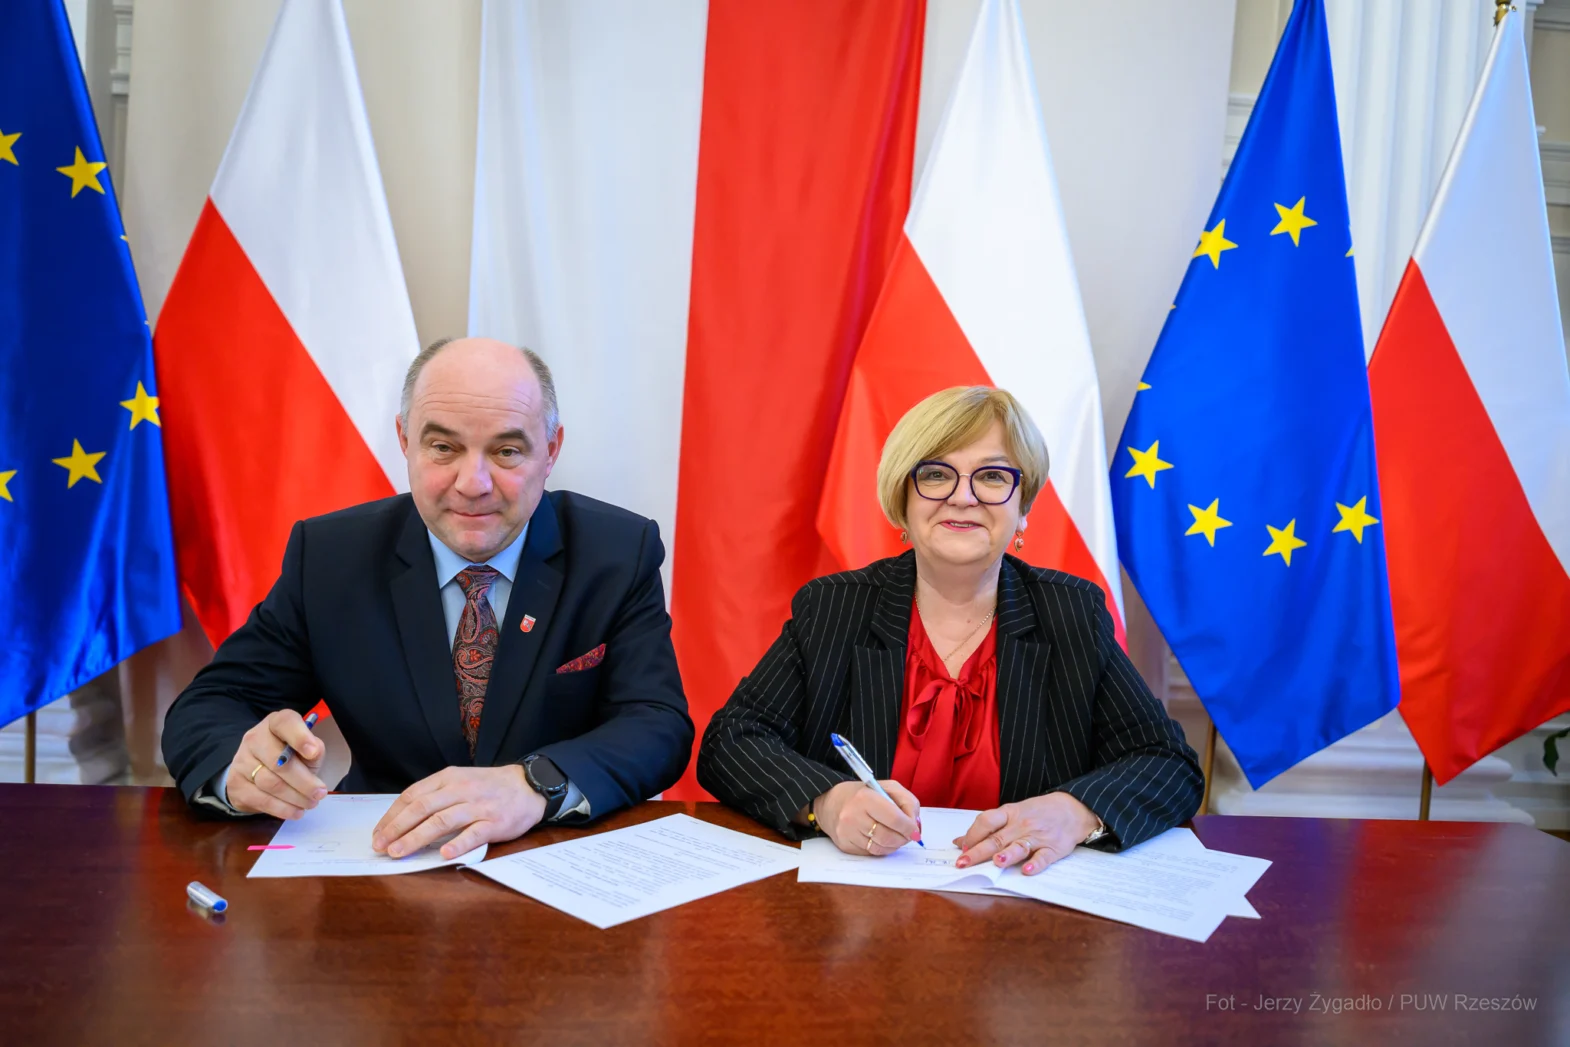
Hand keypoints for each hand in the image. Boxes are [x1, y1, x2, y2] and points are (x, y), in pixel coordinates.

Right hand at [225, 710, 327, 818]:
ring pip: (270, 783)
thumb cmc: (290, 756)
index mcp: (275, 723)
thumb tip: (314, 752)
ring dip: (295, 797)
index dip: (300, 737)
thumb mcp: (306, 749)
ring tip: (311, 803)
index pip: (285, 723)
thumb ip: (314, 749)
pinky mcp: (236, 785)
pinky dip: (282, 808)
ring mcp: (241, 761)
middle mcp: (255, 738)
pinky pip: (261, 800)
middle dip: (304, 781)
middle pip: (279, 761)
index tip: (313, 752)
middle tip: (320, 793)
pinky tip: (296, 811)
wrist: (257, 772)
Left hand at [371, 765, 545, 859]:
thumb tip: (404, 819)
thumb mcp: (460, 781)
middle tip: (381, 846)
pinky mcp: (494, 823)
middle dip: (397, 828)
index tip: (379, 832)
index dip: (392, 815)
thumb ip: (436, 796)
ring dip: (417, 838)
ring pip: (442, 821)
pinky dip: (457, 844)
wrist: (529, 785)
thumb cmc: (489, 787)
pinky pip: (473, 834)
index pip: (413, 795)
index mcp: (449, 778)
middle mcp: (461, 790)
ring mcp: (478, 806)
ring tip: (399, 852)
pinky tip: (443, 855)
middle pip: (422, 808)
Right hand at [812, 779, 920, 856]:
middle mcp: (853, 816)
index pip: (895, 819)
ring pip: (881, 848)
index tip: (915, 831)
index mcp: (865, 797)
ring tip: (895, 836)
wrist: (831, 802)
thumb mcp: (887, 787)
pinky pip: (871, 853)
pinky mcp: (845, 845)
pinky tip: (881, 839)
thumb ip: (908, 802)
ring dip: (894, 845)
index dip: (909, 827)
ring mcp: (847, 833)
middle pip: (888, 837)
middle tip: (907, 835)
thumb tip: (916, 827)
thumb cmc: (864, 794)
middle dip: (903, 838)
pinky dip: (881, 848)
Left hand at [955, 793, 1099, 874]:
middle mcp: (1021, 825)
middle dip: (978, 851)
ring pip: (1019, 846)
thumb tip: (960, 842)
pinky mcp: (1053, 848)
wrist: (1072, 808)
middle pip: (997, 838)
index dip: (972, 834)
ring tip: (996, 862)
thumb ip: (988, 827)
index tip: (962, 847)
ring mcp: (1038, 837)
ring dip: (1007, 854)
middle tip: (963, 863)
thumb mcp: (1012, 813)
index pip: (987, 821)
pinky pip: (1043, 857)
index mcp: (1010, 813)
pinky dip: (1036, 864)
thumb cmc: (1037, 812)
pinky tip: (1027, 871)